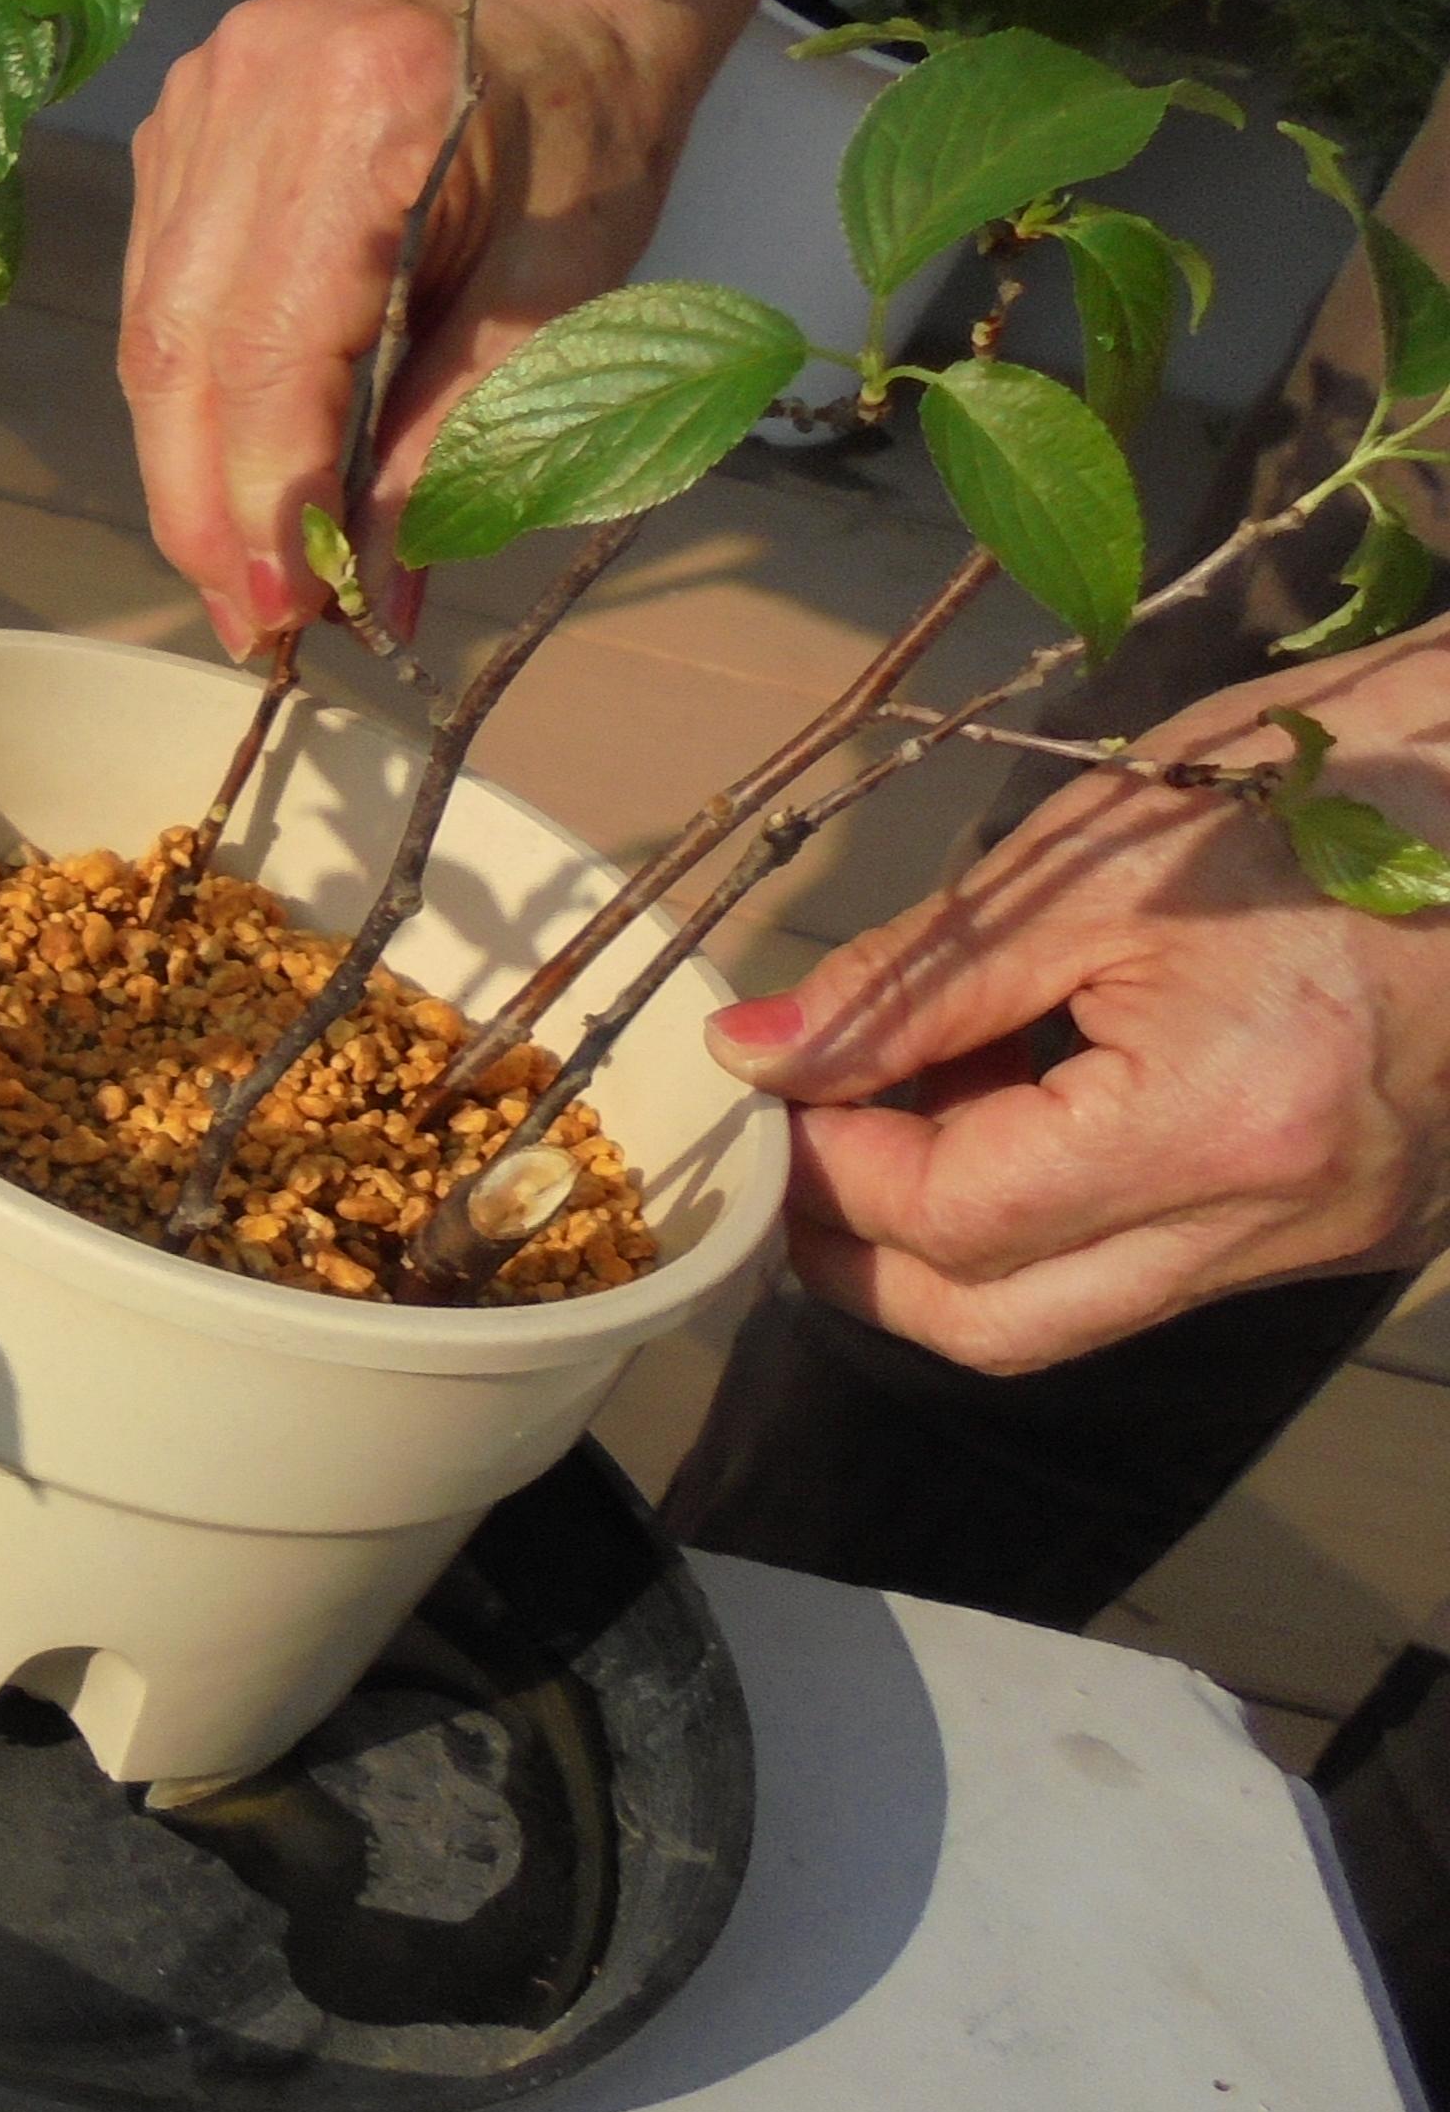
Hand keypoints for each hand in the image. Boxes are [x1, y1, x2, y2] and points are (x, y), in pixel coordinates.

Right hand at [118, 0, 749, 650]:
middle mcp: (252, 89)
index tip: (286, 613)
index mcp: (367, 106)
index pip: (273, 346)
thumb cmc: (590, 124)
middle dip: (208, 509)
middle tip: (253, 626)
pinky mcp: (173, 122)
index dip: (267, 496)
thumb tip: (376, 587)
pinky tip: (233, 464)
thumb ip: (466, 429)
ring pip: (150, 331)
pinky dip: (191, 395)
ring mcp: (196, 98)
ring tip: (242, 571)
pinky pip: (157, 290)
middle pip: (181, 348)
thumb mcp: (568, 284)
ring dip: (188, 468)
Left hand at [706, 634, 1449, 1370]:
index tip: (777, 1089)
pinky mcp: (1357, 1227)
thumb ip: (908, 984)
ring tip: (922, 1100)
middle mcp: (1287, 1219)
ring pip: (1075, 1313)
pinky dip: (1060, 1213)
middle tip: (802, 1144)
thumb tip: (754, 1053)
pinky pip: (1159, 1267)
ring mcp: (1333, 1238)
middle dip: (865, 1257)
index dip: (831, 1168)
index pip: (956, 1218)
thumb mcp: (1081, 868)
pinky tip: (1035, 1102)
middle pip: (1002, 1326)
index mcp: (1226, 1120)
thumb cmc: (1317, 785)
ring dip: (958, 1237)